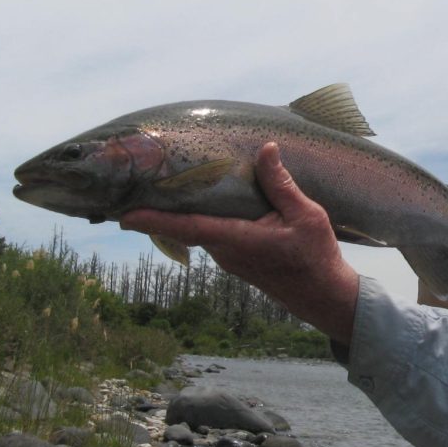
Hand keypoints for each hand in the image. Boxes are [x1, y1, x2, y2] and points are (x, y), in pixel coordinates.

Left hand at [120, 142, 359, 343]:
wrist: (324, 296)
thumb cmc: (315, 258)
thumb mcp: (305, 216)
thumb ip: (281, 184)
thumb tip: (265, 149)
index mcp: (237, 240)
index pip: (187, 227)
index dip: (154, 220)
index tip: (124, 216)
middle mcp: (225, 252)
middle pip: (185, 225)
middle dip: (161, 207)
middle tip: (136, 184)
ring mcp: (229, 258)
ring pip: (198, 230)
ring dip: (182, 210)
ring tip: (166, 183)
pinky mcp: (237, 259)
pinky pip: (212, 233)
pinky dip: (202, 216)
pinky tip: (206, 198)